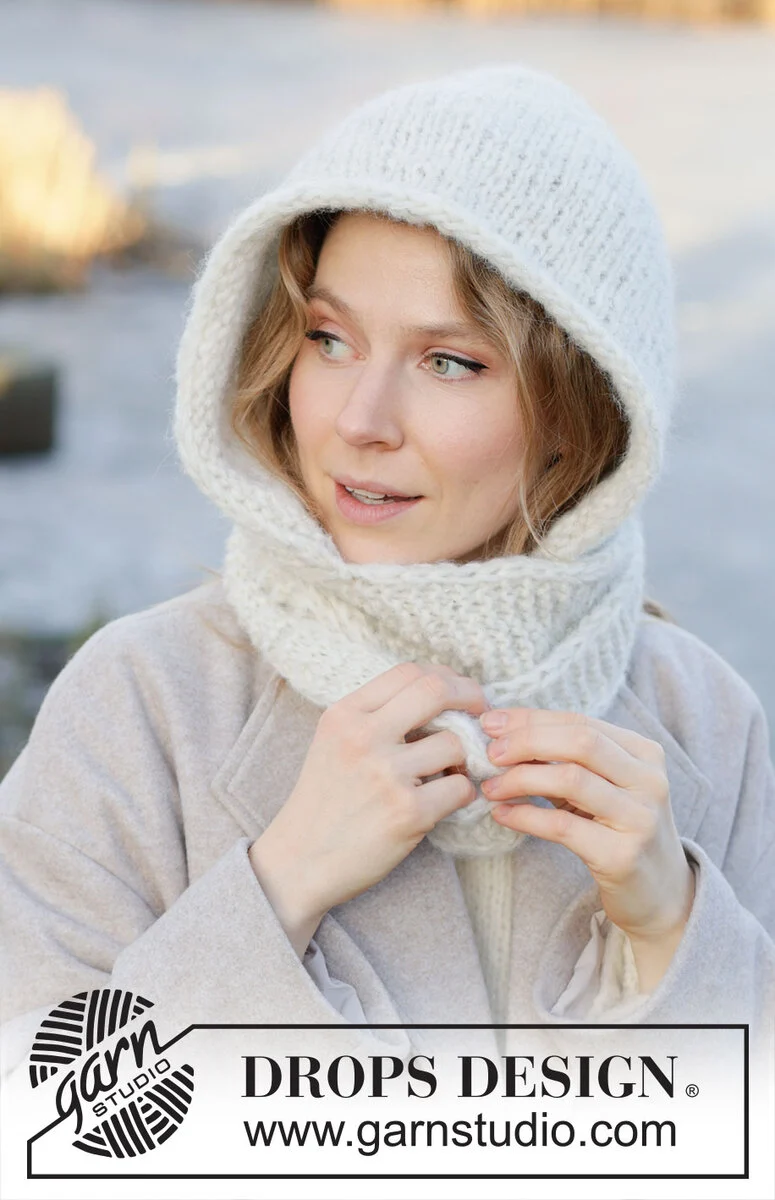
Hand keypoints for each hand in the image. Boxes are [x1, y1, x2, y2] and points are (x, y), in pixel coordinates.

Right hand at [249, 662, 488, 955]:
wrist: (299, 861)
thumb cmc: (324, 801)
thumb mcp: (334, 742)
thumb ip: (377, 715)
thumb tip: (441, 693)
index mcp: (344, 715)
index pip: (409, 672)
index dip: (445, 677)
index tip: (458, 693)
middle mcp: (363, 737)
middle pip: (436, 690)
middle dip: (470, 697)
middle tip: (480, 714)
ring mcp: (386, 774)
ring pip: (455, 743)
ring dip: (463, 758)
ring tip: (448, 773)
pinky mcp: (408, 812)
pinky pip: (461, 787)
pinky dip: (462, 793)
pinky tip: (445, 801)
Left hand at [479, 707, 694, 989]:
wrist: (660, 895)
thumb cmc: (618, 831)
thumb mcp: (601, 788)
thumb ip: (565, 760)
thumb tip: (503, 734)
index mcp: (645, 753)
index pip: (581, 721)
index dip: (532, 718)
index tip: (491, 721)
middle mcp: (649, 780)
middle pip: (580, 742)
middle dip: (527, 740)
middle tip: (490, 752)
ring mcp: (639, 818)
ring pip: (571, 779)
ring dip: (521, 778)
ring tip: (491, 786)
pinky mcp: (622, 856)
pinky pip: (563, 827)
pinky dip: (526, 816)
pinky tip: (502, 814)